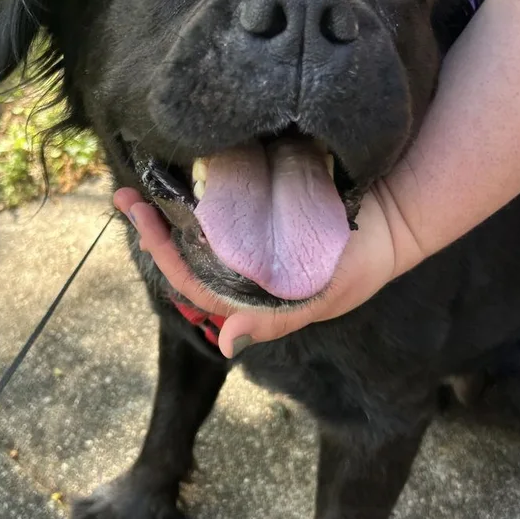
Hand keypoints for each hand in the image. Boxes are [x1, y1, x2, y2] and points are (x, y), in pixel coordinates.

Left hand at [113, 175, 426, 357]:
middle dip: (152, 229)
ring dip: (166, 211)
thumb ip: (277, 318)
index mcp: (251, 294)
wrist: (395, 217)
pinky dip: (198, 194)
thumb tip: (226, 343)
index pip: (195, 283)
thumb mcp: (324, 294)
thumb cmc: (362, 262)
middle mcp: (244, 269)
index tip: (144, 224)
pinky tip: (180, 175)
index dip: (165, 257)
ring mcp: (250, 241)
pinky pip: (221, 207)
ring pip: (197, 232)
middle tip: (124, 198)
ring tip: (137, 187)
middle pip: (186, 256)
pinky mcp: (262, 213)